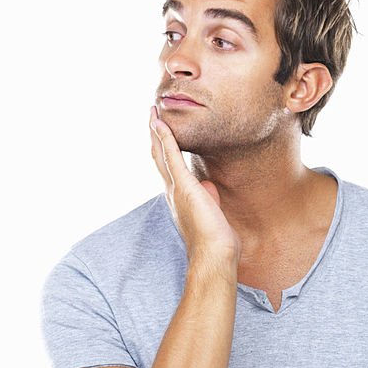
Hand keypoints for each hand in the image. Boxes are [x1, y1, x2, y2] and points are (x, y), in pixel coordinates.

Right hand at [149, 106, 240, 268]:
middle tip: (152, 116)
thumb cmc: (216, 240)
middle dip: (155, 137)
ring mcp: (176, 188)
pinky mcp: (184, 186)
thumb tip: (208, 187)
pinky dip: (165, 138)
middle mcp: (172, 192)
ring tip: (152, 112)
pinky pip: (171, 156)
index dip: (164, 151)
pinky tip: (160, 123)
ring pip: (161, 153)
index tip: (162, 134)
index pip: (169, 169)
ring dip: (156, 132)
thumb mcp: (212, 212)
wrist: (214, 254)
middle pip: (159, 158)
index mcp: (179, 198)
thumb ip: (208, 197)